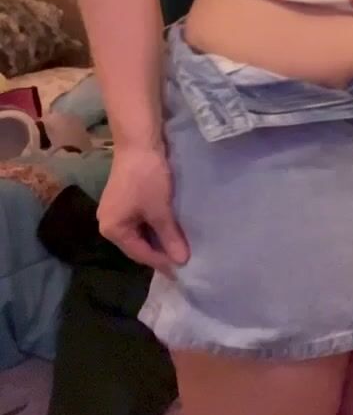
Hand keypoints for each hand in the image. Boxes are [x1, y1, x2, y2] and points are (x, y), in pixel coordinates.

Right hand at [97, 146, 189, 275]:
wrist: (139, 142)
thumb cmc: (147, 178)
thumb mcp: (161, 210)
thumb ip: (170, 237)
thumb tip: (182, 262)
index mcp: (112, 229)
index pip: (140, 254)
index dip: (162, 263)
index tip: (183, 272)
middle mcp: (108, 223)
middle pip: (137, 245)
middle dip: (160, 252)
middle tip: (182, 261)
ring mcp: (114, 210)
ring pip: (140, 232)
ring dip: (158, 239)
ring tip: (179, 247)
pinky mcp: (123, 199)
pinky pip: (139, 220)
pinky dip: (154, 226)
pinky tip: (169, 228)